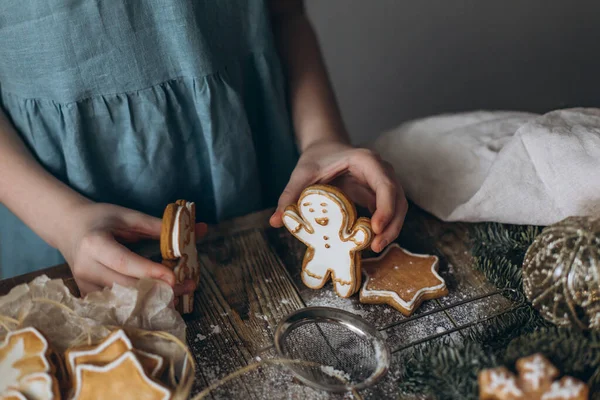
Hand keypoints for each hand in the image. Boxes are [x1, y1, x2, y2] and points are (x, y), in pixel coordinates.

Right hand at [57, 202, 205, 295]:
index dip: (150, 271)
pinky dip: (139, 305)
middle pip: (126, 286)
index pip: (124, 262)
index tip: (174, 277)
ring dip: (152, 300)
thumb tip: (200, 229)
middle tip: (188, 286)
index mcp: (94, 243)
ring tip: (180, 294)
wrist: (68, 228)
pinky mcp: (88, 296)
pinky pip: (117, 306)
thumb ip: (162, 226)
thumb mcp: (129, 216)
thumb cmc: (101, 219)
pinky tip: (159, 302)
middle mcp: (86, 267)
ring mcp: (85, 285)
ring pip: (122, 301)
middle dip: (158, 289)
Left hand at [270, 140, 407, 252]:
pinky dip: (384, 227)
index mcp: (366, 161)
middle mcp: (381, 170)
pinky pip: (389, 212)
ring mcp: (383, 183)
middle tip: (377, 246)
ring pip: (399, 207)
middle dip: (392, 224)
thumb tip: (275, 221)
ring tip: (376, 248)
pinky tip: (371, 242)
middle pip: (398, 198)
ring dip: (391, 229)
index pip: (385, 184)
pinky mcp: (379, 195)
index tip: (374, 228)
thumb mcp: (301, 175)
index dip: (385, 207)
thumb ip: (289, 196)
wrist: (325, 148)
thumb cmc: (315, 159)